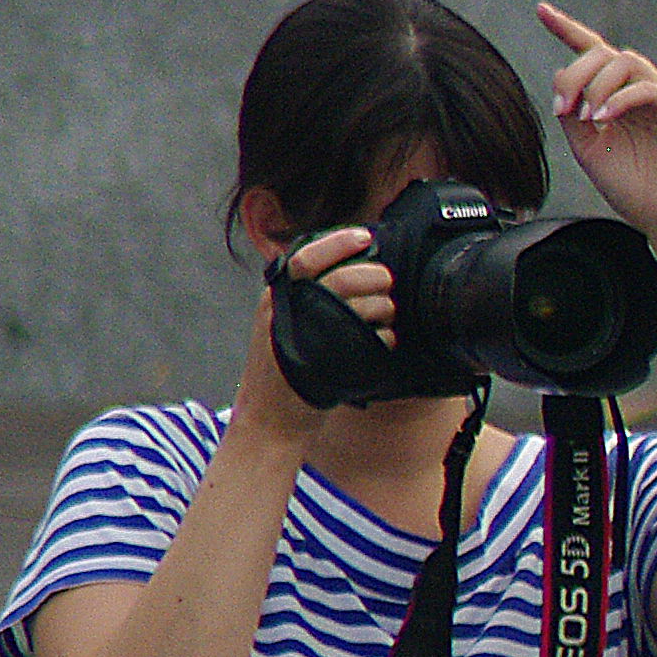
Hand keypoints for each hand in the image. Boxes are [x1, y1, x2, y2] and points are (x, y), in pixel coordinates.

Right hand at [236, 224, 391, 436]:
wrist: (269, 420)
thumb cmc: (284, 370)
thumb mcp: (283, 323)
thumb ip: (305, 297)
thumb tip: (349, 267)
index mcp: (276, 298)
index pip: (306, 258)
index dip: (337, 243)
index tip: (365, 236)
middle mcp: (286, 313)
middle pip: (340, 280)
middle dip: (372, 276)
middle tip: (386, 279)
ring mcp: (305, 339)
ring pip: (358, 309)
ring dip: (383, 307)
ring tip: (387, 311)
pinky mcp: (324, 365)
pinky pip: (368, 343)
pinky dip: (384, 338)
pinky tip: (386, 339)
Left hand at [538, 1, 656, 238]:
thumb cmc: (630, 187)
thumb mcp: (586, 146)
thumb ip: (571, 112)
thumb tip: (561, 77)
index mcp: (616, 94)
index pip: (591, 51)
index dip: (566, 28)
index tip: (541, 10)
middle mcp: (639, 88)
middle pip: (603, 52)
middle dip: (576, 73)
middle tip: (563, 106)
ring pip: (625, 61)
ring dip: (597, 84)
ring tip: (588, 117)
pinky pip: (647, 87)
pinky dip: (621, 98)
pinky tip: (605, 117)